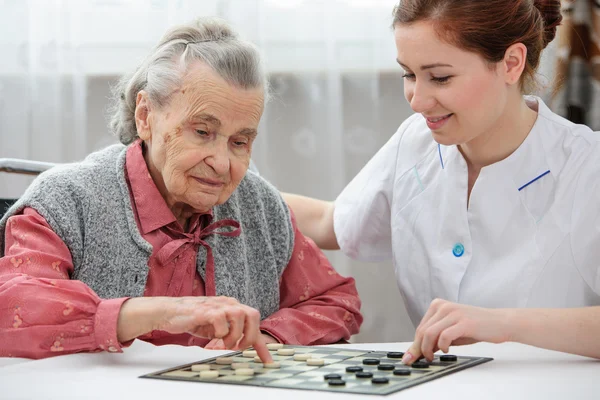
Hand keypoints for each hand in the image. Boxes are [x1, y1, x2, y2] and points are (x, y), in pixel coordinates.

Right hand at [117, 296, 271, 362]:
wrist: (169, 312)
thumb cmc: (192, 318)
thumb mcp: (215, 327)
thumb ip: (229, 331)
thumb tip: (241, 344)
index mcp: (232, 306)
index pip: (254, 323)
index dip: (261, 344)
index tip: (268, 361)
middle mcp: (228, 303)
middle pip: (253, 315)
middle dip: (249, 336)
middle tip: (237, 348)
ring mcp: (218, 305)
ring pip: (240, 317)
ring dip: (234, 336)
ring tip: (223, 343)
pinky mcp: (207, 310)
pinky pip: (222, 322)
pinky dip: (220, 333)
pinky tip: (211, 336)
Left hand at [402, 299, 511, 364]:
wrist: (500, 322)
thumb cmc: (476, 327)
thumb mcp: (452, 330)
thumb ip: (436, 337)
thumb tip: (420, 350)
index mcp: (438, 305)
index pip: (421, 327)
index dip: (415, 344)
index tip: (410, 356)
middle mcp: (443, 306)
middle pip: (422, 331)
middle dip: (417, 349)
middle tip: (417, 360)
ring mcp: (453, 313)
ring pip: (429, 333)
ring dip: (427, 349)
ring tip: (432, 357)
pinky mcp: (463, 322)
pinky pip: (444, 336)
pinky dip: (441, 346)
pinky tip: (446, 350)